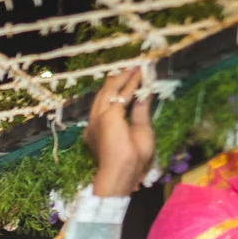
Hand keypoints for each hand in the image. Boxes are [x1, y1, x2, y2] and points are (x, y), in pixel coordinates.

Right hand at [84, 68, 154, 199]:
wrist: (123, 171)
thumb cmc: (131, 158)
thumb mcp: (140, 130)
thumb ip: (139, 112)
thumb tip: (143, 95)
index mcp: (98, 128)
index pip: (107, 104)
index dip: (118, 90)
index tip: (129, 79)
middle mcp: (94, 121)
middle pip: (104, 94)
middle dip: (118, 79)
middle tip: (131, 67)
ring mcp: (98, 118)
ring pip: (109, 91)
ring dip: (123, 77)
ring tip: (134, 67)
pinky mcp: (107, 115)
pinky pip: (120, 94)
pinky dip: (130, 83)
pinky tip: (137, 75)